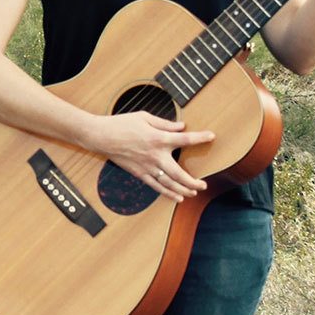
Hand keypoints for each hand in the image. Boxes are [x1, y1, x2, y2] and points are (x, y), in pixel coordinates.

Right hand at [84, 112, 212, 202]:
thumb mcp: (144, 117)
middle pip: (180, 174)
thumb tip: (181, 127)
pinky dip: (168, 193)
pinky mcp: (140, 174)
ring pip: (170, 184)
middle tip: (204, 184)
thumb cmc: (122, 123)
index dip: (200, 138)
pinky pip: (157, 187)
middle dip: (194, 181)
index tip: (212, 136)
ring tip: (194, 192)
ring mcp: (148, 167)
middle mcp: (155, 156)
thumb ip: (165, 123)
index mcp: (158, 138)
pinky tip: (177, 197)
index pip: (184, 140)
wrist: (102, 136)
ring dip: (184, 190)